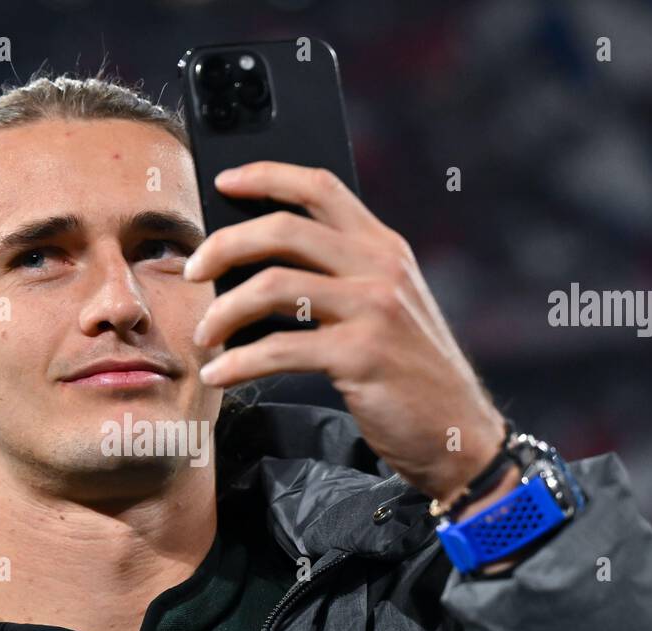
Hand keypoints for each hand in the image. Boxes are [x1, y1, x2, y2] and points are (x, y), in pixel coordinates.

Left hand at [186, 161, 505, 504]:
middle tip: (192, 272)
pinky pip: (278, 349)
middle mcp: (381, 268)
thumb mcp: (386, 309)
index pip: (320, 188)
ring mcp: (374, 309)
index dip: (266, 176)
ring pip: (273, 285)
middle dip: (224, 245)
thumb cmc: (410, 374)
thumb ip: (340, 278)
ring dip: (223, 311)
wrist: (460, 432)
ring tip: (204, 336)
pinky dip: (237, 363)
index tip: (223, 182)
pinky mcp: (361, 355)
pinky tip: (220, 375)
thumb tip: (254, 268)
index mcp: (385, 248)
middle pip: (283, 229)